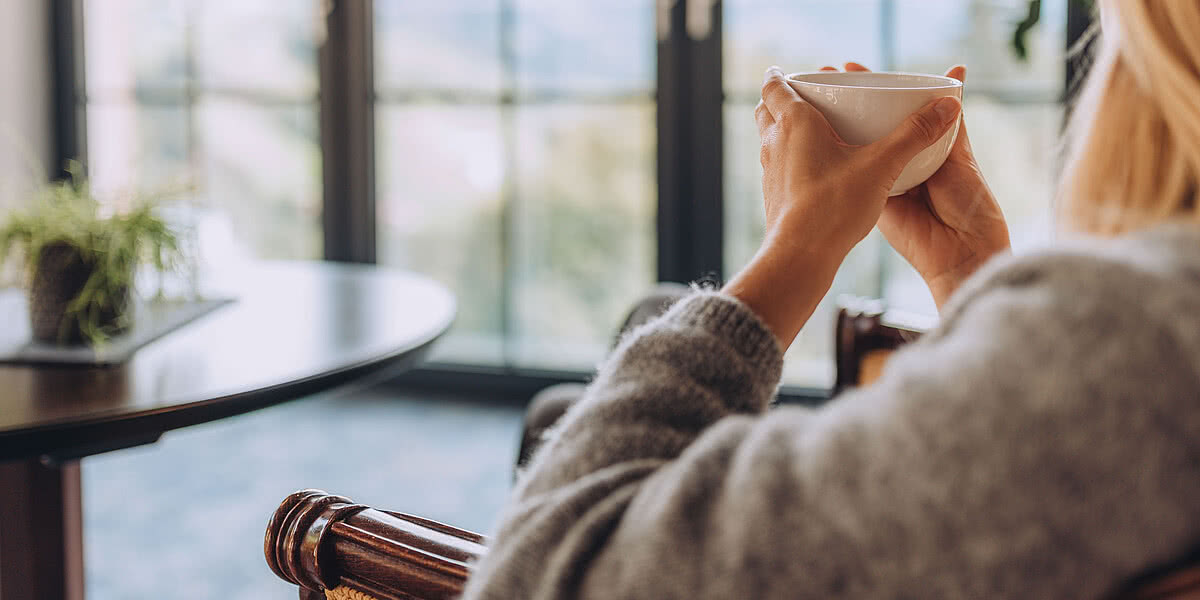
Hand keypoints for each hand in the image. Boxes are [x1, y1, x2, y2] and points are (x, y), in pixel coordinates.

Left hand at [724, 65, 962, 347]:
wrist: (801, 256)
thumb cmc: (835, 207)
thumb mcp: (882, 166)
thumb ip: (914, 135)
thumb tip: (947, 106)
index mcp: (795, 123)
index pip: (774, 87)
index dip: (780, 76)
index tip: (791, 72)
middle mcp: (775, 144)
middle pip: (767, 111)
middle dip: (781, 100)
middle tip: (803, 97)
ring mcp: (770, 172)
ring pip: (770, 140)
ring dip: (783, 131)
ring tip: (811, 132)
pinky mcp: (773, 197)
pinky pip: (777, 168)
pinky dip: (789, 160)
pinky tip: (814, 171)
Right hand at [823, 63, 1010, 309]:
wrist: (961, 252)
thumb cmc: (970, 203)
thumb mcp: (960, 153)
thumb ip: (952, 119)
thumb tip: (957, 71)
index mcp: (925, 145)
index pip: (895, 110)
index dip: (873, 90)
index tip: (852, 68)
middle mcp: (901, 159)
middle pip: (871, 125)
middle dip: (847, 102)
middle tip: (824, 77)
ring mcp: (882, 179)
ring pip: (858, 146)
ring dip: (835, 125)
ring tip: (813, 99)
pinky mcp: (870, 197)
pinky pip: (854, 171)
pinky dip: (837, 155)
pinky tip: (817, 137)